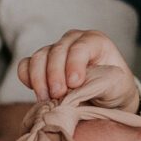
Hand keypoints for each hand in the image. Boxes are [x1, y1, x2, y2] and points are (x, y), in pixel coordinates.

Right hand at [14, 30, 130, 101]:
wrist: (106, 100)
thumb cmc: (113, 90)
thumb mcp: (115, 86)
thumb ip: (99, 84)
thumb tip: (76, 90)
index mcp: (95, 41)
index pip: (80, 47)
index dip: (75, 64)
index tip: (74, 83)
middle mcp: (73, 41)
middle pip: (57, 51)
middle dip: (55, 74)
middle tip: (58, 94)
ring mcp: (55, 50)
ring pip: (39, 57)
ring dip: (39, 79)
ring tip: (47, 99)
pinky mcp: (41, 64)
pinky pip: (25, 65)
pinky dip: (27, 78)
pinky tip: (36, 92)